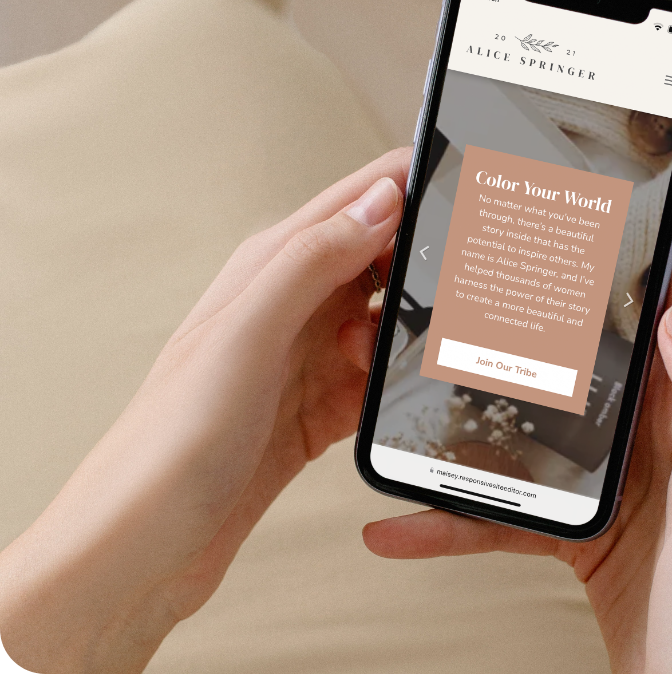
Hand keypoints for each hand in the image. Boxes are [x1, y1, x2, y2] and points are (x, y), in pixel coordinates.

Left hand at [0, 148, 410, 673]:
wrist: (142, 549)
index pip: (358, 199)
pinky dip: (395, 387)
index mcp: (271, 267)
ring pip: (388, 322)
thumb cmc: (170, 442)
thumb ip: (313, 260)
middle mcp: (291, 306)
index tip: (466, 187)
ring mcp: (306, 360)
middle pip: (383, 259)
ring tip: (408, 357)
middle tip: (458, 289)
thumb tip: (383, 198)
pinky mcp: (318, 410)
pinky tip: (392, 401)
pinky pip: (379, 381)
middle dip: (425, 266)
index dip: (413, 184)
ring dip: (408, 336)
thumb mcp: (247, 334)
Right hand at [363, 243, 671, 673]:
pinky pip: (513, 510)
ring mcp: (622, 489)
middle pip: (597, 359)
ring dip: (479, 421)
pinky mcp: (587, 535)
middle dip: (544, 319)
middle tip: (487, 278)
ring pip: (539, 430)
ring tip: (419, 399)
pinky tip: (403, 523)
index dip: (647, 255)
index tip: (602, 206)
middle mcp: (667, 446)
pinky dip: (459, 517)